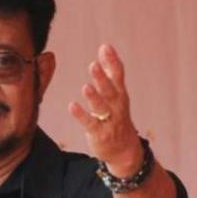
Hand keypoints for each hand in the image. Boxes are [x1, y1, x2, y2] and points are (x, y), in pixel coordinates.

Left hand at [68, 44, 142, 176]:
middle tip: (94, 65)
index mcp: (120, 95)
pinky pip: (90, 123)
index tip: (105, 47)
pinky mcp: (99, 134)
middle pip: (110, 90)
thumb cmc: (117, 116)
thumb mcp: (116, 94)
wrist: (124, 150)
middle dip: (103, 78)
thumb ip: (110, 71)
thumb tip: (105, 47)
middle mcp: (117, 106)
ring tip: (86, 87)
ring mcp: (109, 121)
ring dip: (94, 97)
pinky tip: (72, 106)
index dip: (112, 61)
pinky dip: (81, 115)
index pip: (118, 75)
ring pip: (101, 108)